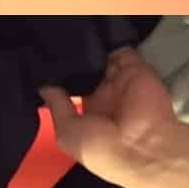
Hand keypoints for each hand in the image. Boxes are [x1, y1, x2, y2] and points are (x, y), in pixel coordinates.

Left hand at [39, 47, 177, 184]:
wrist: (145, 146)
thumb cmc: (102, 148)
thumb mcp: (68, 134)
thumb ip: (57, 107)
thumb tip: (43, 87)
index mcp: (91, 113)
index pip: (74, 90)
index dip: (61, 78)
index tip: (44, 65)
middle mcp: (105, 95)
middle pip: (86, 70)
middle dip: (73, 60)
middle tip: (56, 48)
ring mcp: (120, 80)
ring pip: (101, 57)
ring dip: (89, 50)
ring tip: (69, 41)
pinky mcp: (135, 67)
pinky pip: (121, 50)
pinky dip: (109, 44)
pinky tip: (91, 39)